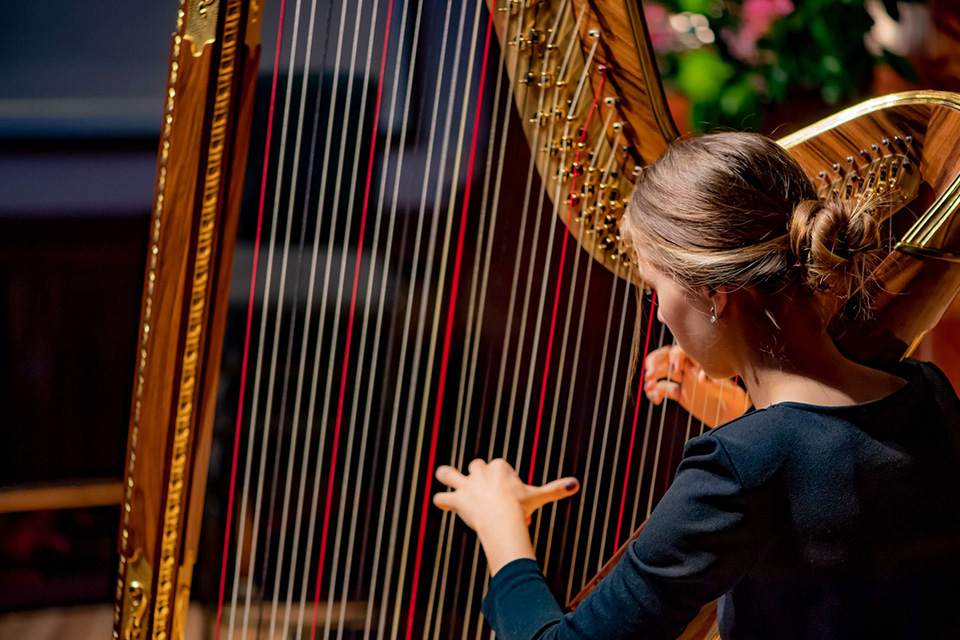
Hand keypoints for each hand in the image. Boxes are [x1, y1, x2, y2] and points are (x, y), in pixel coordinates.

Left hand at [433, 458, 578, 573]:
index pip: (498, 469)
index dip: (505, 487)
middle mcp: (480, 471)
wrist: (503, 518)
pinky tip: (444, 504)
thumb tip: (577, 484)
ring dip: (446, 477)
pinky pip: (441, 498)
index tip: (514, 504)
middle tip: (488, 501)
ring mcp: (466, 485)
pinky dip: (442, 501)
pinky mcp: (456, 499)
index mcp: (499, 466)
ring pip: (447, 473)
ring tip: (449, 482)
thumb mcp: (539, 495)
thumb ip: (555, 489)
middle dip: (480, 481)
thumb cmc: (521, 507)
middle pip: (476, 467)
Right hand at [643, 345, 750, 427]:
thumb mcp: (731, 394)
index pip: (683, 350)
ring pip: (661, 371)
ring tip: (648, 388)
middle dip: (654, 363)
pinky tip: (656, 401)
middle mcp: (690, 367)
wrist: (734, 416)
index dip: (676, 358)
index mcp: (702, 361)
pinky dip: (655, 393)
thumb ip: (716, 385)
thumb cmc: (737, 402)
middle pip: (665, 356)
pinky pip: (662, 388)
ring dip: (652, 377)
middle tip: (649, 376)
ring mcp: (683, 379)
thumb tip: (700, 378)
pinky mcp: (679, 392)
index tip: (675, 372)